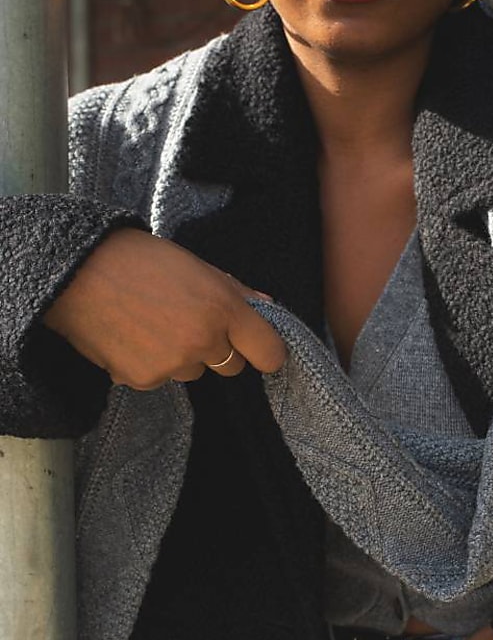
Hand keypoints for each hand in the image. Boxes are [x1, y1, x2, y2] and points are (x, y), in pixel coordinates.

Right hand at [43, 227, 286, 388]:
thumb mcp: (196, 265)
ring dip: (182, 355)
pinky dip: (150, 363)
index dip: (266, 352)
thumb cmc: (139, 260)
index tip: (258, 349)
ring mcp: (174, 365)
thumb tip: (267, 308)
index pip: (270, 352)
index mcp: (223, 308)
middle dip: (218, 349)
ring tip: (151, 322)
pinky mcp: (144, 380)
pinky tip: (131, 335)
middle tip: (187, 320)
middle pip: (231, 366)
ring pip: (194, 372)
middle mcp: (204, 341)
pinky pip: (161, 379)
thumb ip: (235, 291)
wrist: (76, 272)